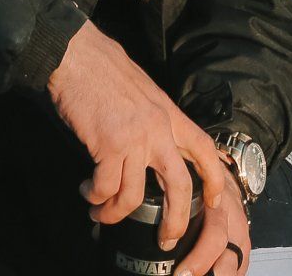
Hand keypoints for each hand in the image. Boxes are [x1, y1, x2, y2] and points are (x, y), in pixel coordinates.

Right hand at [47, 21, 249, 270]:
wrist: (76, 54)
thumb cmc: (104, 67)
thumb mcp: (143, 90)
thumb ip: (153, 117)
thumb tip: (151, 145)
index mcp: (168, 112)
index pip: (204, 148)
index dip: (215, 178)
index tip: (215, 202)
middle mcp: (158, 127)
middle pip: (179, 186)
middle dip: (175, 220)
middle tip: (165, 238)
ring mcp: (135, 137)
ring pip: (135, 196)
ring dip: (115, 213)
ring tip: (100, 212)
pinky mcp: (108, 144)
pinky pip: (106, 188)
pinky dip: (95, 197)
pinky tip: (86, 191)